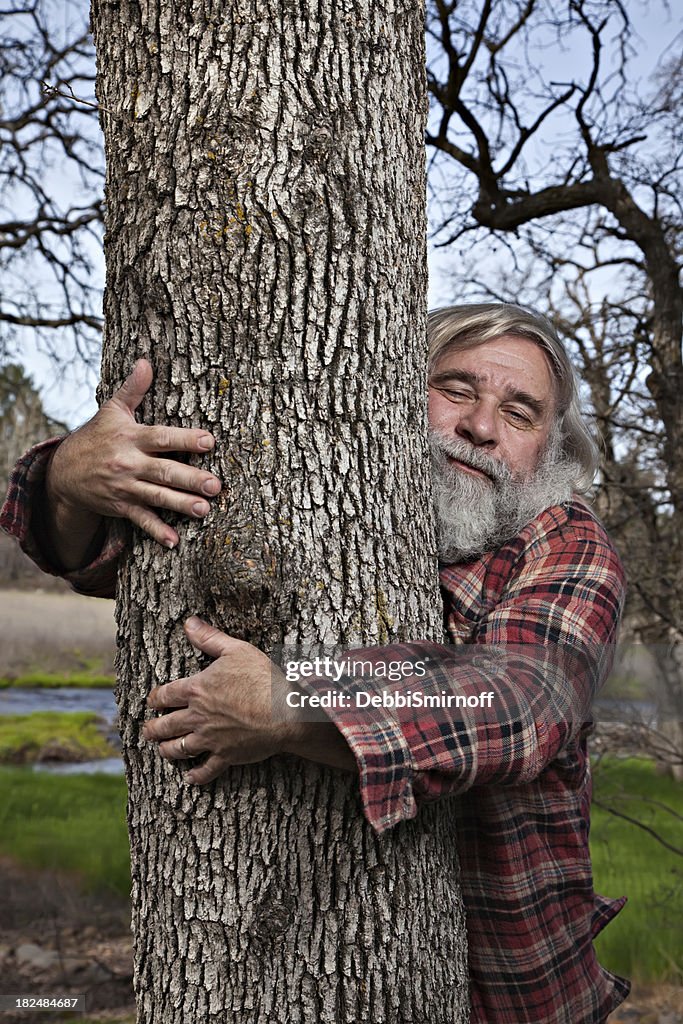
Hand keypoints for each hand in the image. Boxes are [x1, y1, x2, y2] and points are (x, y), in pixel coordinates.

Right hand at [46, 359, 221, 551]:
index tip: (210, 441)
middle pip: (164, 471)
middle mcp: (129, 463)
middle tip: (215, 485)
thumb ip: (132, 389)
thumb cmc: (96, 437)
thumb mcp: (111, 411)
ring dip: (180, 505)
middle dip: (190, 479)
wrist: (63, 472)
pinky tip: (174, 541)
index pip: (162, 437)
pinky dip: (156, 531)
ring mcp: (125, 487)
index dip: (186, 439)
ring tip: (204, 510)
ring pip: (157, 497)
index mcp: (131, 437)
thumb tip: (146, 362)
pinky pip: (140, 521)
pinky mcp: (121, 507)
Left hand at [143, 617, 355, 783]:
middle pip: (165, 725)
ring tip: (161, 749)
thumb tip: (189, 623)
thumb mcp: (237, 650)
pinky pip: (205, 770)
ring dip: (166, 749)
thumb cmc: (262, 678)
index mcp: (197, 690)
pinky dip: (195, 776)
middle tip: (147, 730)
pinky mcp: (225, 756)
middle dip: (152, 728)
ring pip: (178, 748)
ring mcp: (210, 739)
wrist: (284, 711)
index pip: (165, 695)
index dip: (155, 698)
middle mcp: (197, 716)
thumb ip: (210, 638)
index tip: (150, 701)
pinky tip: (189, 777)